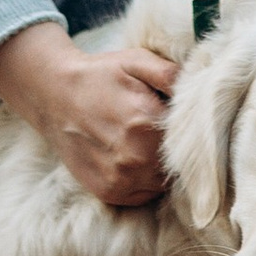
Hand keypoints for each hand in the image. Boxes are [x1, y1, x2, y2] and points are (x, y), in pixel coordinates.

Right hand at [0, 19, 174, 206]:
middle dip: (177, 148)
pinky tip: (134, 158)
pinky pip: (145, 195)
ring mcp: (121, 180)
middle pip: (180, 163)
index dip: (191, 129)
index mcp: (147, 122)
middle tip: (161, 129)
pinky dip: (146, 181)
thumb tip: (202, 88)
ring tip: (146, 142)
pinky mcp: (109, 193)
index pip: (192, 138)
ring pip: (164, 182)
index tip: (184, 120)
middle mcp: (136, 157)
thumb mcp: (137, 60)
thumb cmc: (100, 75)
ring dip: (162, 167)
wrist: (53, 95)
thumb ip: (173, 75)